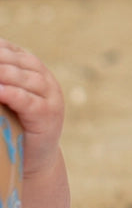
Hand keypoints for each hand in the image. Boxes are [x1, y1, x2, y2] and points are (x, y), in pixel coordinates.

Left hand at [0, 40, 64, 176]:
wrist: (35, 159)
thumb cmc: (14, 127)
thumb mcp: (8, 100)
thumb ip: (3, 84)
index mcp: (36, 72)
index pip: (15, 53)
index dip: (0, 48)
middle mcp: (46, 81)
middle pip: (22, 63)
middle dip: (0, 59)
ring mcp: (51, 98)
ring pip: (28, 80)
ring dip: (5, 73)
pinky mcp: (48, 116)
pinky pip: (30, 102)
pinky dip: (14, 95)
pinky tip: (0, 91)